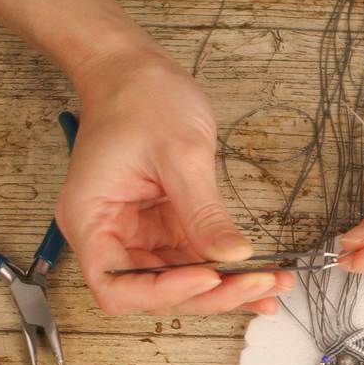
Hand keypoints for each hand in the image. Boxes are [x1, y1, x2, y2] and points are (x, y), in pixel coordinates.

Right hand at [58, 49, 291, 314]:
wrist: (133, 69)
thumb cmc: (139, 97)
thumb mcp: (179, 152)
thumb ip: (203, 211)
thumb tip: (232, 255)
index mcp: (90, 219)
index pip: (117, 285)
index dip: (163, 292)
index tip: (210, 278)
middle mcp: (109, 235)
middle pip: (154, 292)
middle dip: (210, 295)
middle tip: (260, 287)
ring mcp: (137, 233)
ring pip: (180, 282)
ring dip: (226, 289)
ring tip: (273, 286)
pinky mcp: (163, 227)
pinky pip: (194, 259)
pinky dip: (226, 270)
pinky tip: (261, 276)